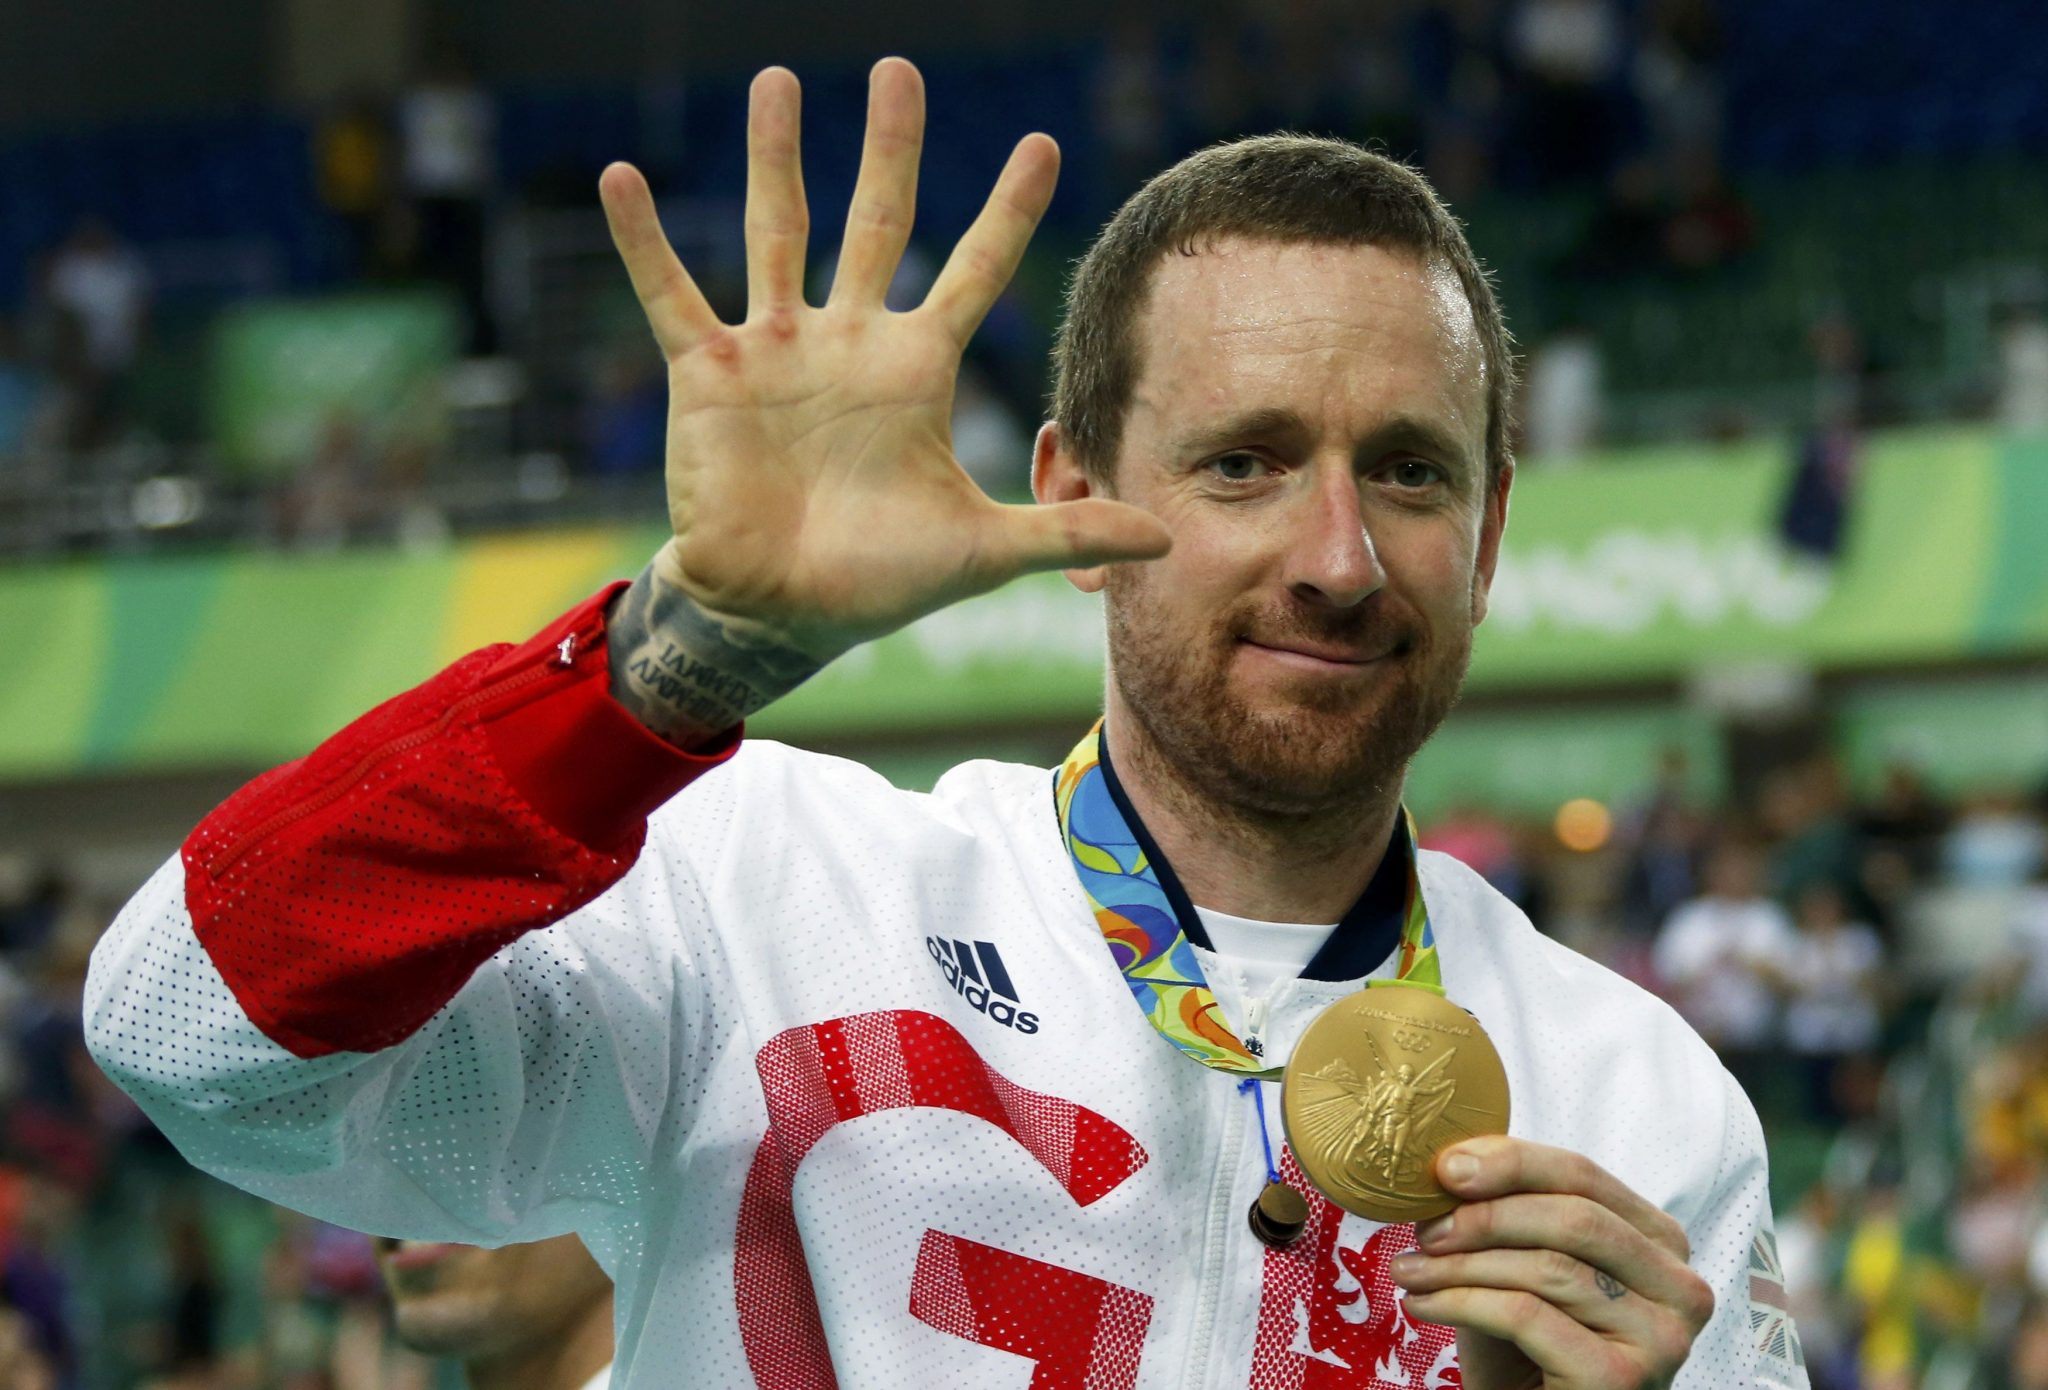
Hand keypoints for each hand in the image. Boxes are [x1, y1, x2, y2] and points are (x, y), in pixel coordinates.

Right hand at [597, 59, 1170, 666]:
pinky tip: (620, 177)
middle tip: (898, 70)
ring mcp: (776, 350)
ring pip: (779, 232)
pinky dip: (643, 242)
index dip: (1007, 212)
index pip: (976, 272)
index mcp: (916, 370)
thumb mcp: (983, 551)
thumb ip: (1068, 531)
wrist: (781, 613)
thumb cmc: (879, 581)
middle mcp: (850, 342)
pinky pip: (671, 295)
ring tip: (779, 81)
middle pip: (877, 224)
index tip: (1043, 145)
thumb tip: (1170, 544)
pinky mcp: (709, 375)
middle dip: (891, 150)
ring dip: (776, 158)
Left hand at [1391, 1137, 1714, 1388]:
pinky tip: (1422, 1305)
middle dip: (1486, 1215)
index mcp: (1660, 1243)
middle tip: (1424, 1228)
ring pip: (1548, 1268)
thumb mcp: (1522, 1269)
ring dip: (1461, 1265)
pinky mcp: (1621, 1380)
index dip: (1511, 1162)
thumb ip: (1509, 1214)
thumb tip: (1455, 1160)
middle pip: (1574, 1218)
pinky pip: (1527, 1316)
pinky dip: (1461, 1302)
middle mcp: (1679, 1288)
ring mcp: (1660, 1338)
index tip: (1445, 1168)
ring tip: (1410, 1271)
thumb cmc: (1531, 1350)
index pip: (1584, 1176)